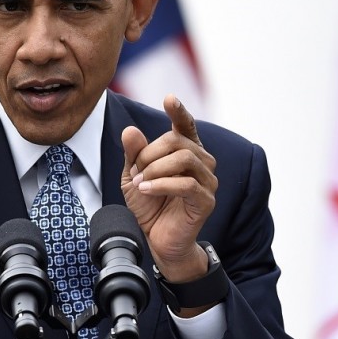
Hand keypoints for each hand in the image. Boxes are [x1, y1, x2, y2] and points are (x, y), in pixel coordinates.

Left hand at [121, 95, 217, 283]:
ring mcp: (207, 182)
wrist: (156, 239)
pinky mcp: (206, 201)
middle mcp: (202, 163)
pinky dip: (162, 184)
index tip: (169, 98)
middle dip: (151, 153)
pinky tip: (146, 189)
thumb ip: (133, 153)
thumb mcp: (133, 176)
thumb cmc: (149, 206)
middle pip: (178, 141)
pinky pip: (187, 184)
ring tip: (140, 183)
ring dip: (156, 169)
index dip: (179, 111)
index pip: (186, 126)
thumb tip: (130, 130)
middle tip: (135, 170)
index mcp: (186, 152)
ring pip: (185, 159)